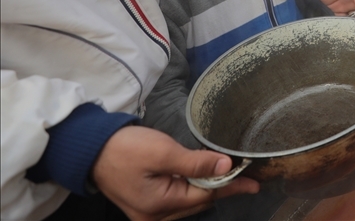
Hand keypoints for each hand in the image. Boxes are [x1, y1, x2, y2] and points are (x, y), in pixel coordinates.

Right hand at [91, 126, 257, 220]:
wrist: (91, 148)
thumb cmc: (126, 149)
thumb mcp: (164, 153)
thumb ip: (196, 163)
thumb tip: (227, 168)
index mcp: (159, 207)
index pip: (206, 196)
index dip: (230, 185)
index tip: (254, 182)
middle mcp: (154, 217)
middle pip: (198, 202)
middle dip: (220, 188)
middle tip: (245, 176)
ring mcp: (148, 213)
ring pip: (188, 201)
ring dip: (206, 188)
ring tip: (228, 176)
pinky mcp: (144, 204)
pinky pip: (176, 199)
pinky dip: (190, 188)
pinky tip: (202, 178)